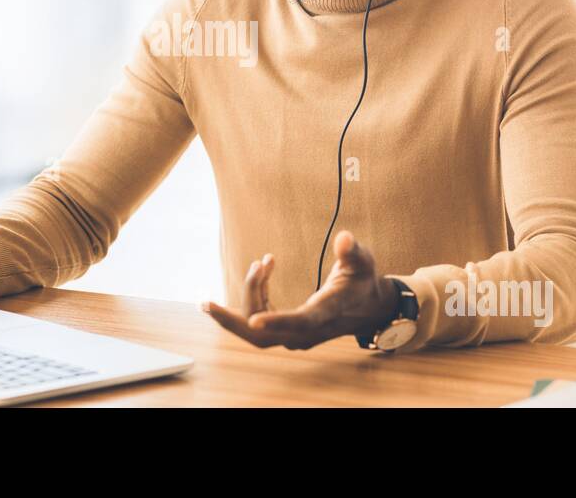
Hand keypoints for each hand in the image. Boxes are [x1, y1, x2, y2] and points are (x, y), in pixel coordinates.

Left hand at [201, 231, 397, 350]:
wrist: (369, 308)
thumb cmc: (363, 280)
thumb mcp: (363, 262)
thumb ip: (353, 251)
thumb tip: (345, 239)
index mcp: (326, 312)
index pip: (300, 321)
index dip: (277, 320)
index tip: (253, 320)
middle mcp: (308, 330)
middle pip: (263, 336)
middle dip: (232, 321)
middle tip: (205, 303)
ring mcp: (296, 335)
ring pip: (257, 329)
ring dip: (249, 296)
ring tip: (261, 264)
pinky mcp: (288, 332)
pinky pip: (260, 321)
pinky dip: (254, 297)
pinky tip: (261, 272)